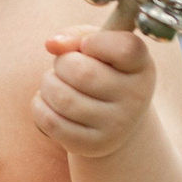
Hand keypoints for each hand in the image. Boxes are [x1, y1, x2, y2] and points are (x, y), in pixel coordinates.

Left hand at [32, 26, 157, 157]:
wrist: (115, 120)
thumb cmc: (103, 72)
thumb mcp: (99, 47)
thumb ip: (78, 36)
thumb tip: (52, 44)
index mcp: (141, 66)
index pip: (125, 48)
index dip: (96, 42)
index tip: (86, 45)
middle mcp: (135, 98)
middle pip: (81, 72)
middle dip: (61, 63)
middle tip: (64, 66)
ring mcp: (117, 125)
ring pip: (62, 97)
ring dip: (48, 84)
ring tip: (55, 83)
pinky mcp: (93, 145)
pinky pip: (51, 121)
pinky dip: (40, 106)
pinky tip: (49, 102)